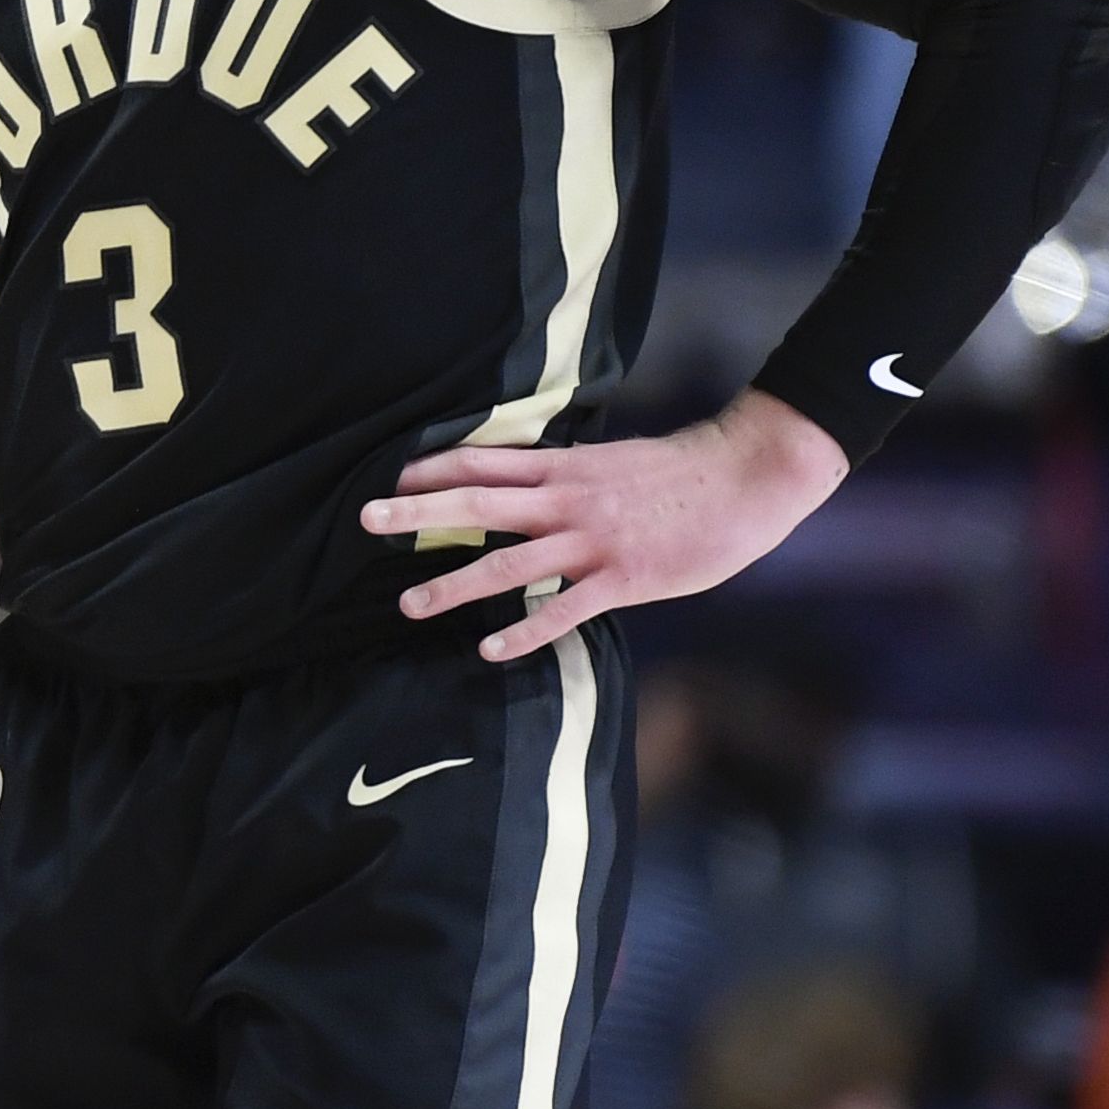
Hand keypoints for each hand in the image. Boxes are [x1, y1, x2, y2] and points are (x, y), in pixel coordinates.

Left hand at [362, 390, 846, 661]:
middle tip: (364, 521)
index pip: (482, 461)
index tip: (385, 476)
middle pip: (476, 503)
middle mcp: (567, 499)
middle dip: (417, 514)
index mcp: (563, 464)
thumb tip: (522, 481)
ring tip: (406, 603)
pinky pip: (563, 610)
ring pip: (508, 562)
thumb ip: (563, 473)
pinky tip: (489, 649)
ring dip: (452, 583)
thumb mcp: (608, 459)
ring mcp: (593, 540)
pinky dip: (524, 630)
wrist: (744, 477)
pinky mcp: (623, 579)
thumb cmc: (678, 471)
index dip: (430, 468)